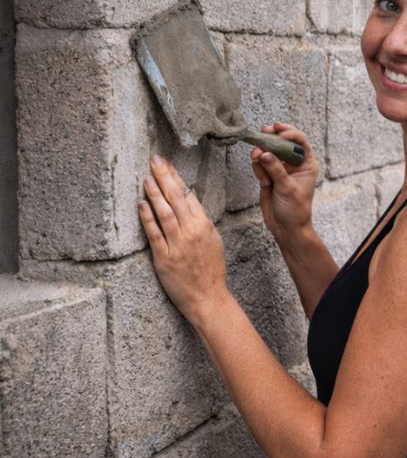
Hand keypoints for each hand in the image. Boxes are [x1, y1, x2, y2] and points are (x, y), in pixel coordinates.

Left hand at [139, 155, 230, 324]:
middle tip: (154, 160)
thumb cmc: (211, 270)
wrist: (207, 297)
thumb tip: (190, 201)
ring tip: (146, 177)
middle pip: (176, 199)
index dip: (176, 178)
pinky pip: (154, 234)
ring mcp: (178, 245)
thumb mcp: (214, 241)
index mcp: (205, 226)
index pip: (188, 195)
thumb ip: (201, 222)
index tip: (167, 164)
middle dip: (164, 177)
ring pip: (164, 213)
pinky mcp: (164, 258)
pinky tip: (141, 204)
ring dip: (154, 193)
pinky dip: (147, 217)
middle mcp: (192, 232)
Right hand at [251, 122, 318, 238]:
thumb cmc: (295, 209)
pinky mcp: (268, 175)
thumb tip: (265, 153)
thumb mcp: (287, 188)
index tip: (278, 131)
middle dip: (271, 138)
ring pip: (268, 152)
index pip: (300, 141)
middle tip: (263, 133)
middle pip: (282, 143)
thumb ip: (275, 169)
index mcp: (307, 164)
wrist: (286, 227)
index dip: (289, 133)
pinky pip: (260, 164)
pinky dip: (258, 168)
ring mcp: (280, 169)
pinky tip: (263, 181)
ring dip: (261, 154)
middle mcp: (294, 164)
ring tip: (256, 158)